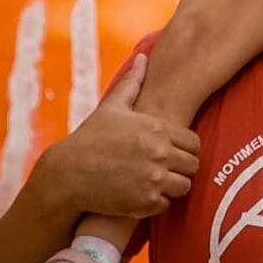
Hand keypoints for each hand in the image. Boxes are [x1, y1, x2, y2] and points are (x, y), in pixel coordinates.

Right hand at [39, 54, 200, 218]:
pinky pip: (166, 204)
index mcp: (156, 129)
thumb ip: (132, 83)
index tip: (174, 152)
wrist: (68, 173)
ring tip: (158, 182)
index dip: (186, 148)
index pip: (194, 142)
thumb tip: (143, 58)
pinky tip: (143, 194)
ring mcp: (153, 179)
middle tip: (167, 169)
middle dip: (182, 168)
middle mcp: (159, 153)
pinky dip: (158, 202)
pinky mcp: (144, 202)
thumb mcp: (111, 107)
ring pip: (184, 186)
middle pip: (193, 165)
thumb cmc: (90, 138)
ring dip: (174, 186)